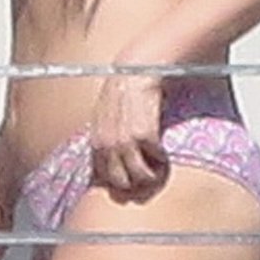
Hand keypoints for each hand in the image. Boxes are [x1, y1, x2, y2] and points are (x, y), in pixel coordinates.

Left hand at [90, 72, 169, 198]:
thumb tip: (112, 160)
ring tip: (159, 168)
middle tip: (147, 176)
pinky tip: (163, 151)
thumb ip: (105, 139)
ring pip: (141, 176)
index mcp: (96, 143)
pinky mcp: (145, 135)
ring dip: (152, 176)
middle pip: (121, 183)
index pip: (103, 178)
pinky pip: (157, 159)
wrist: (134, 76)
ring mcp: (126, 142)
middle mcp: (108, 146)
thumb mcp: (103, 119)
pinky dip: (162, 159)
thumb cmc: (120, 95)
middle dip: (135, 184)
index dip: (119, 181)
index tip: (131, 178)